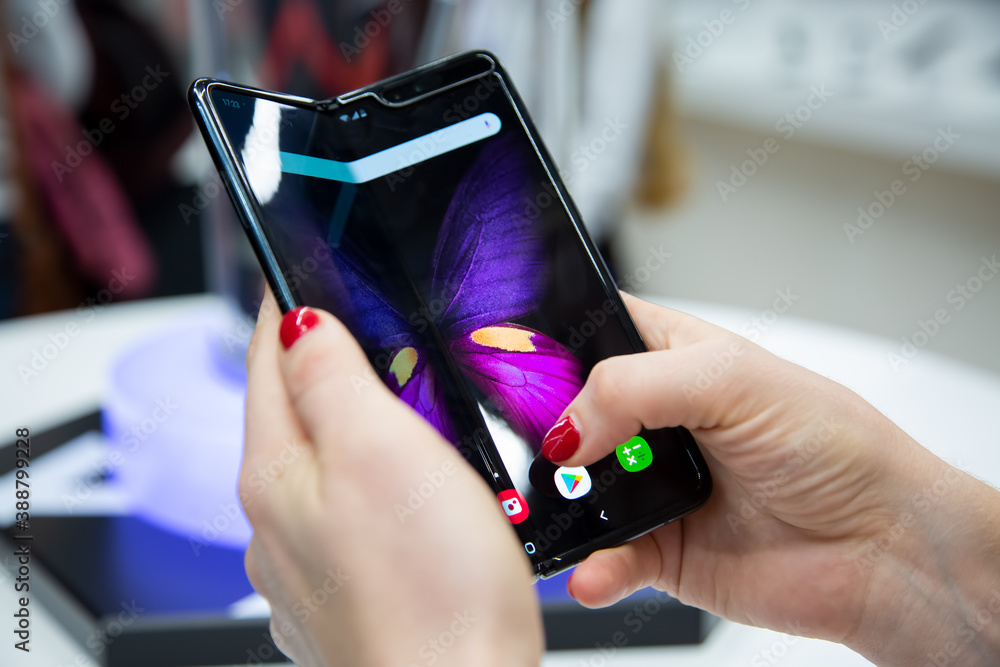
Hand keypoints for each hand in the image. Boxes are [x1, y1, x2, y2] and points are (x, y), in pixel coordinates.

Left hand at [240, 290, 542, 665]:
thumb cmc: (430, 590)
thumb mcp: (380, 450)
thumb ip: (330, 377)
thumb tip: (298, 319)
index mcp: (277, 471)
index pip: (266, 355)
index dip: (287, 299)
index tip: (301, 263)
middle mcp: (278, 520)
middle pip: (289, 410)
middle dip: (324, 361)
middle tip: (365, 323)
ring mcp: (309, 563)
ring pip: (321, 466)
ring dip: (351, 427)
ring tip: (395, 400)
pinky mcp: (349, 593)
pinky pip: (348, 517)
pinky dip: (372, 488)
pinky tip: (407, 494)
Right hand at [551, 294, 999, 665]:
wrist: (883, 550)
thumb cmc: (835, 446)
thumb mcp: (732, 380)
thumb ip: (635, 388)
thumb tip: (566, 427)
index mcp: (673, 358)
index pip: (591, 331)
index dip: (548, 342)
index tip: (510, 363)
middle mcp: (657, 421)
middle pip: (567, 415)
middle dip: (541, 432)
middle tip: (529, 446)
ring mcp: (654, 487)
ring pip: (577, 491)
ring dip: (558, 504)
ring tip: (550, 511)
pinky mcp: (661, 549)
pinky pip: (605, 558)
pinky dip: (592, 567)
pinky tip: (596, 568)